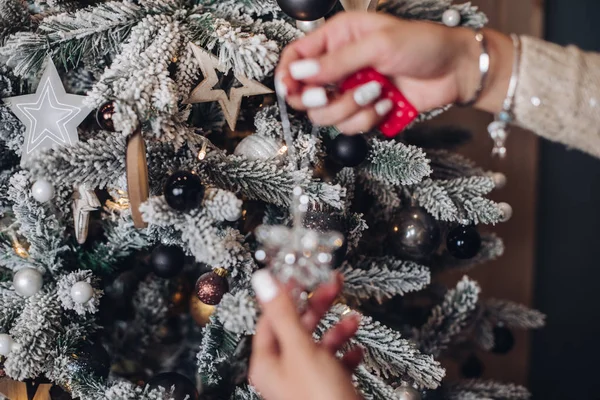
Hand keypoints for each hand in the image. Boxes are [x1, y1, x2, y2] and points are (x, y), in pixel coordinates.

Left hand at [249, 270, 362, 399]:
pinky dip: (346, 354)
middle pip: (297, 328)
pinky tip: (357, 350)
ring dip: (336, 329)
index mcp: (268, 362)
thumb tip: (263, 280)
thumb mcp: (301, 350)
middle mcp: (283, 372)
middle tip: (332, 286)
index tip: (301, 276)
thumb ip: (283, 313)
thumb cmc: (320, 399)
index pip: (271, 318)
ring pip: (318, 345)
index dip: (285, 294)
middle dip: (316, 307)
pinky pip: (334, 364)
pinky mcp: (326, 390)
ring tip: (353, 318)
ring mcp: (304, 382)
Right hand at [276, 12, 512, 133]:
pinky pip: (349, 128)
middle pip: (304, 94)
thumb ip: (336, 61)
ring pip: (325, 116)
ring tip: (376, 92)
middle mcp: (339, 67)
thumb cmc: (423, 45)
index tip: (289, 89)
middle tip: (328, 94)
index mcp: (337, 39)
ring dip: (349, 108)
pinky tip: (387, 103)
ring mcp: (351, 92)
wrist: (455, 71)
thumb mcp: (378, 45)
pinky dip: (368, 119)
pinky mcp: (364, 113)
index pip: (296, 57)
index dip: (287, 75)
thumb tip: (299, 73)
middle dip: (317, 98)